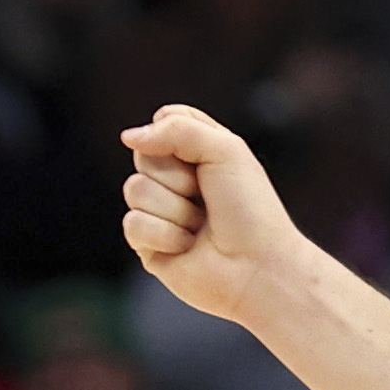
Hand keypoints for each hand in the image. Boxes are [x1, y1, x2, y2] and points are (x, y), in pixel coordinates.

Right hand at [119, 106, 311, 326]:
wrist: (260, 269)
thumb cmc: (252, 211)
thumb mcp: (227, 151)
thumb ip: (178, 129)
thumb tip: (128, 138)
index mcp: (200, 154)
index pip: (165, 120)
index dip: (178, 135)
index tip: (207, 157)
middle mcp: (177, 180)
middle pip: (144, 154)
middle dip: (178, 176)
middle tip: (207, 197)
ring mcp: (160, 211)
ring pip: (135, 189)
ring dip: (176, 209)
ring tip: (201, 226)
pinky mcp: (148, 244)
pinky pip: (133, 224)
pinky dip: (165, 235)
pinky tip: (187, 247)